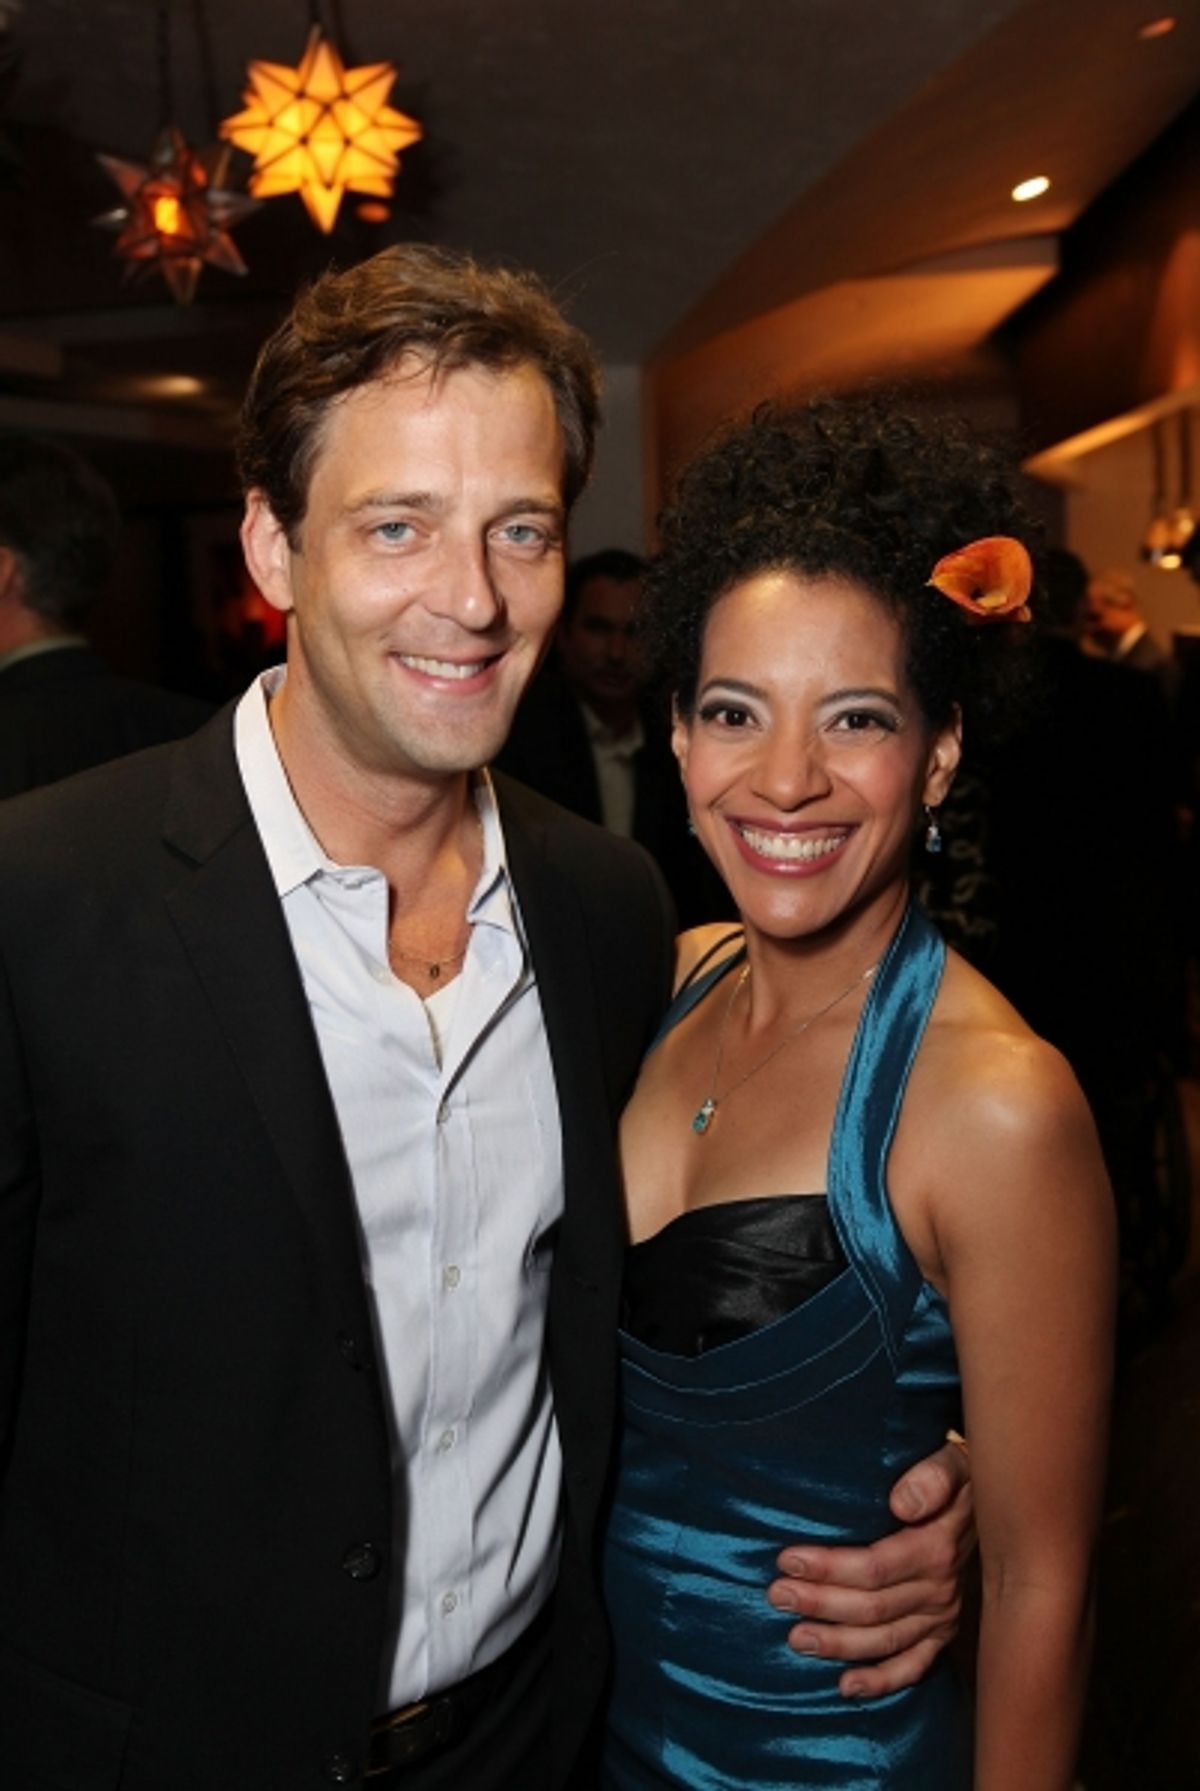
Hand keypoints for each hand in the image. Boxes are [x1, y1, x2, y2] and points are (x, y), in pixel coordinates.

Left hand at [765, 1438, 974, 1697]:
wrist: (992, 1503)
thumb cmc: (957, 1477)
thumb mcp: (952, 1462)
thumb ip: (932, 1477)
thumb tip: (902, 1503)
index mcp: (936, 1549)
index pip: (875, 1567)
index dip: (829, 1568)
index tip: (787, 1560)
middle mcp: (940, 1589)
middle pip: (872, 1607)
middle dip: (820, 1603)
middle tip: (777, 1596)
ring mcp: (941, 1616)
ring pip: (885, 1640)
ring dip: (839, 1644)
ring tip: (796, 1638)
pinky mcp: (942, 1634)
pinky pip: (914, 1667)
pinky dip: (881, 1680)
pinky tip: (846, 1686)